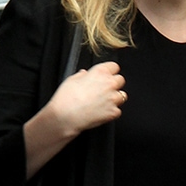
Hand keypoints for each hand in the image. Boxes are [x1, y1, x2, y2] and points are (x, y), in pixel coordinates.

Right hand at [23, 61, 126, 178]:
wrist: (64, 118)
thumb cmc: (63, 99)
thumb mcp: (70, 81)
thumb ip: (82, 76)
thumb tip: (86, 74)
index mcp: (98, 73)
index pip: (114, 66)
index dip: (109, 72)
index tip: (105, 77)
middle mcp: (108, 84)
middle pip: (120, 80)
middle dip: (113, 85)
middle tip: (103, 92)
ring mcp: (112, 99)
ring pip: (122, 96)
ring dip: (115, 99)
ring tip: (101, 104)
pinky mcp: (112, 113)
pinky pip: (117, 112)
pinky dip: (110, 113)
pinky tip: (99, 115)